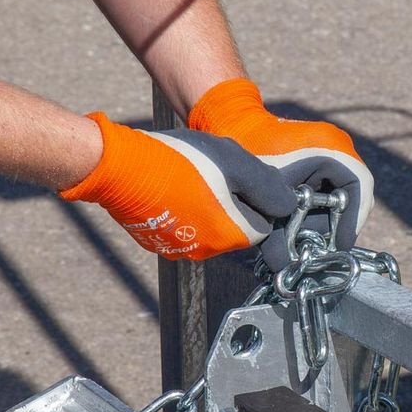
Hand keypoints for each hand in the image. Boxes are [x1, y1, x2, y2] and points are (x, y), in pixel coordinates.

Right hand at [59, 112, 296, 260]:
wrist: (123, 169)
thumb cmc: (179, 161)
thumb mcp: (235, 163)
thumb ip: (267, 188)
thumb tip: (288, 206)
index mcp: (231, 234)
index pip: (262, 226)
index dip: (258, 201)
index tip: (245, 181)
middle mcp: (207, 250)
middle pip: (235, 229)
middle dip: (233, 205)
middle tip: (216, 174)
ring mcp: (179, 249)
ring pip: (208, 229)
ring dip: (208, 208)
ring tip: (192, 178)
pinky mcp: (156, 242)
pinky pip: (181, 229)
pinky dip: (183, 213)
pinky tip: (172, 189)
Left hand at [188, 79, 373, 269]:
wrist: (230, 121)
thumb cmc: (249, 152)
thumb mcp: (264, 197)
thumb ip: (275, 236)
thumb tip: (284, 271)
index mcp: (333, 149)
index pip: (359, 190)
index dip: (350, 223)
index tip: (336, 246)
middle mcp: (337, 148)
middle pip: (347, 198)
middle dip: (329, 227)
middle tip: (311, 249)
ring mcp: (327, 150)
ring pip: (333, 197)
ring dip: (316, 220)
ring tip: (296, 240)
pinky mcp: (314, 157)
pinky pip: (321, 189)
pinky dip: (308, 209)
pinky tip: (289, 225)